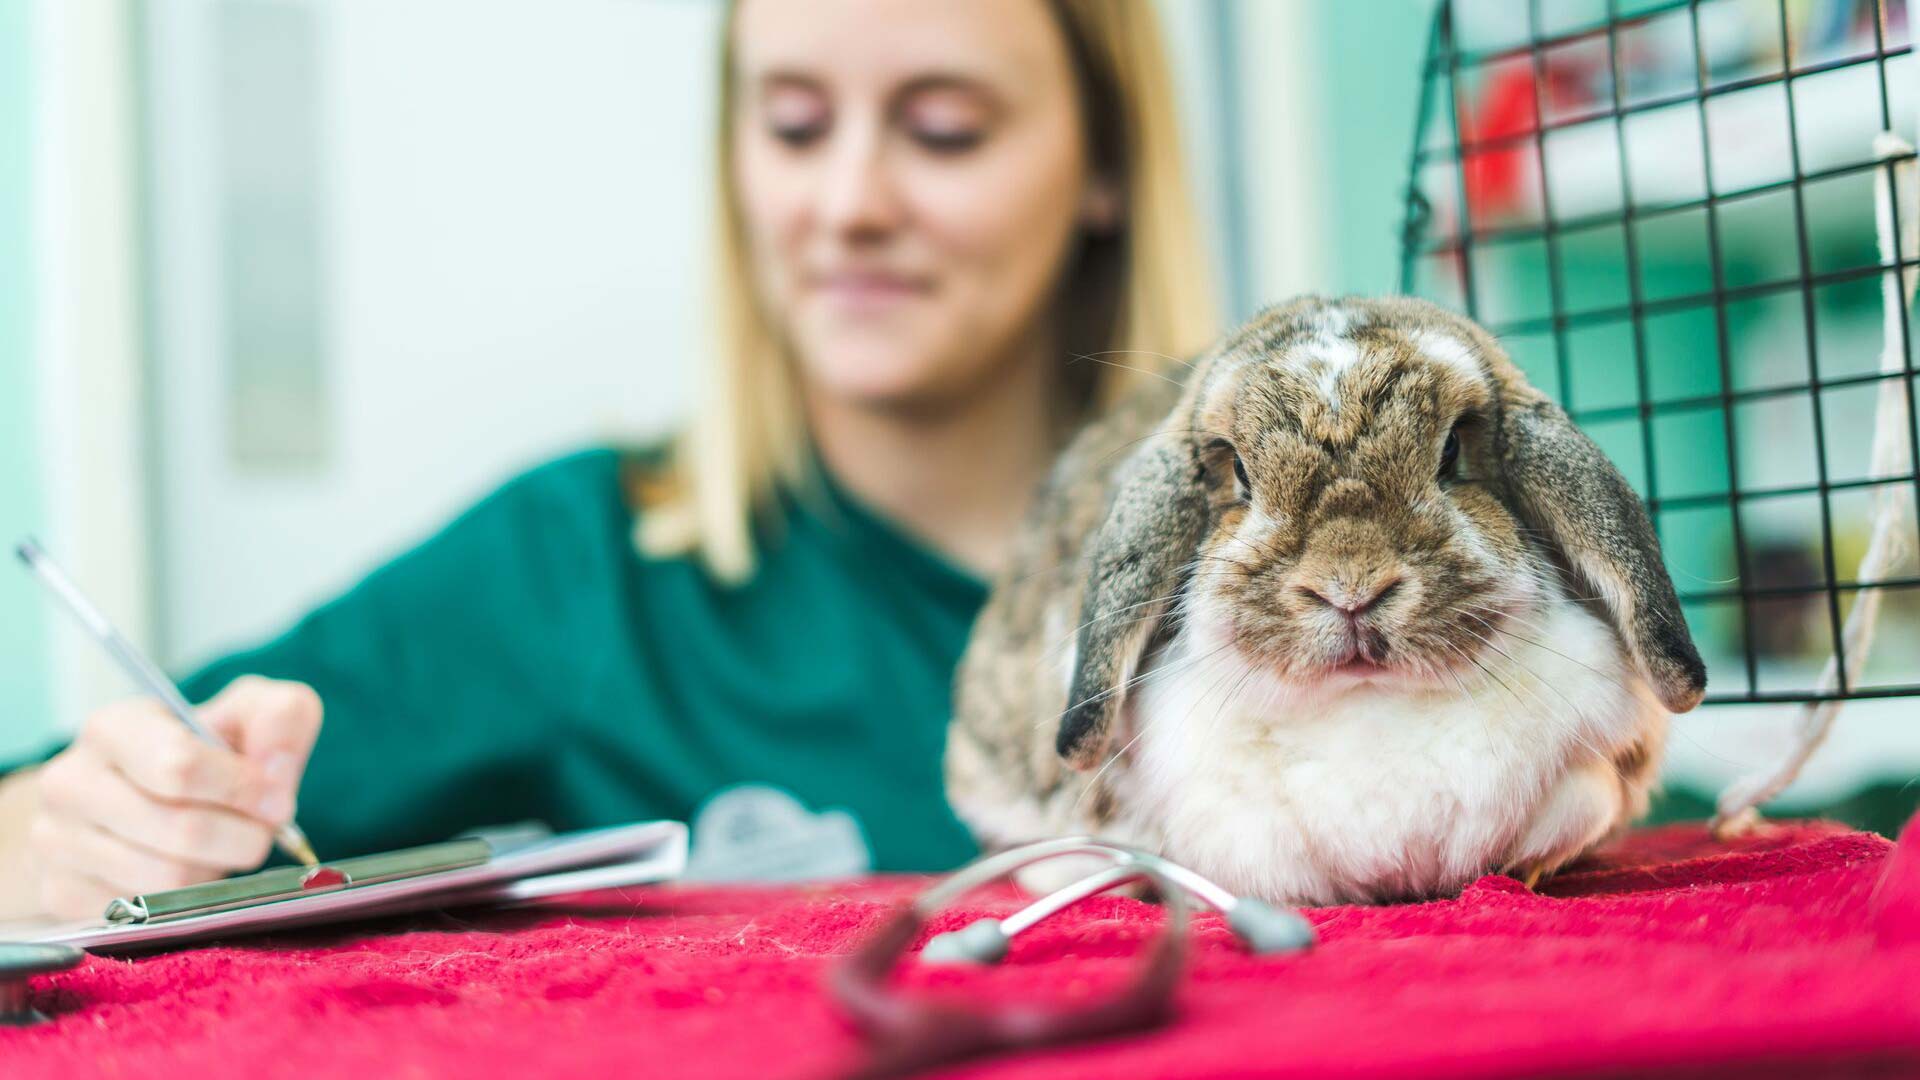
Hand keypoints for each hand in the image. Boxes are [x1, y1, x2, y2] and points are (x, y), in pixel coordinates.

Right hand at [25, 676, 322, 918]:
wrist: (125, 796)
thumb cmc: (195, 752)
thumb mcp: (244, 715)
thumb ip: (279, 718)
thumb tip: (277, 771)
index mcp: (114, 729)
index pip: (180, 766)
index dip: (244, 789)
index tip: (276, 798)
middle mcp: (71, 782)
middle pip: (182, 831)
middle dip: (243, 837)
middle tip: (258, 830)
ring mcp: (55, 841)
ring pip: (167, 880)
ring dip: (215, 870)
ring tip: (218, 847)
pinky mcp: (60, 893)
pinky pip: (144, 915)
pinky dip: (182, 901)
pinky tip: (184, 870)